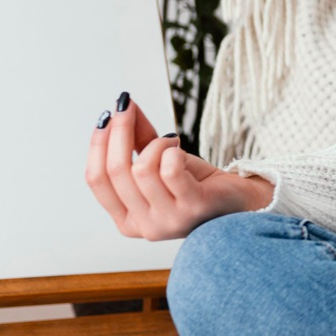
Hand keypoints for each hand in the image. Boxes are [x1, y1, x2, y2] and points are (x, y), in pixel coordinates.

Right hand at [84, 93, 273, 240]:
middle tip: (128, 108)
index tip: (107, 117)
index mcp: (127, 220)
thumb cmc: (197, 184)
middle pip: (116, 171)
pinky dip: (172, 151)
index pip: (96, 180)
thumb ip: (136, 140)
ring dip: (156, 144)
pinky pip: (170, 169)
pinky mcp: (193, 208)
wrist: (239, 199)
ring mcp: (168, 221)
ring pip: (141, 169)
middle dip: (120, 131)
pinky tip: (180, 150)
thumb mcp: (158, 162)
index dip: (97, 145)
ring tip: (170, 141)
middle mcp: (144, 227)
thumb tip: (120, 108)